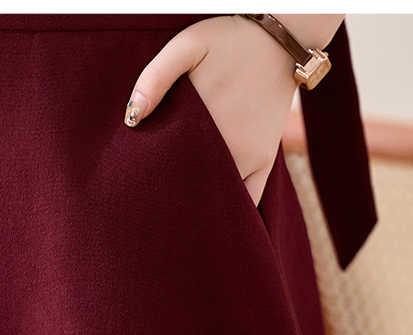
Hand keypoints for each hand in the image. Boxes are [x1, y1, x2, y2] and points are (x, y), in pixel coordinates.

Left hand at [124, 15, 299, 205]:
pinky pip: (252, 197)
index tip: (138, 193)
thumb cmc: (228, 42)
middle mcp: (229, 150)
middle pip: (194, 190)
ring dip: (202, 207)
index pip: (170, 173)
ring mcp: (251, 158)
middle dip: (174, 201)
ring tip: (180, 215)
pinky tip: (217, 217)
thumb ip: (156, 77)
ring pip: (223, 199)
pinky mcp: (266, 159)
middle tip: (153, 210)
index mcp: (202, 128)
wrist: (279, 40)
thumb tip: (132, 117)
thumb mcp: (187, 46)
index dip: (153, 187)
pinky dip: (236, 210)